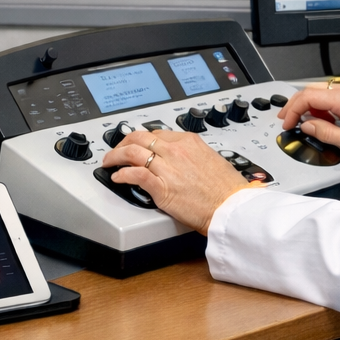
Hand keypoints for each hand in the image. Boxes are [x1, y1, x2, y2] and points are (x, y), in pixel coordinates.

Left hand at [99, 130, 250, 233]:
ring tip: (109, 162)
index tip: (135, 144)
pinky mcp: (162, 188)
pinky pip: (135, 175)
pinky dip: (122, 174)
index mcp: (189, 141)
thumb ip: (192, 155)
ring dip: (115, 156)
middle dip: (123, 142)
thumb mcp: (210, 159)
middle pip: (140, 137)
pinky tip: (118, 177)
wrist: (231, 206)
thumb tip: (181, 159)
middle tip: (115, 150)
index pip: (156, 133)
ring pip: (132, 152)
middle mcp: (176, 151)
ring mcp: (168, 168)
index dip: (140, 139)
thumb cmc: (226, 188)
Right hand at [280, 82, 339, 160]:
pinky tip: (326, 120)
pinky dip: (324, 105)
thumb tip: (308, 126)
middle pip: (313, 89)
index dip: (293, 109)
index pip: (309, 96)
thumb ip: (327, 133)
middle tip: (288, 119)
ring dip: (311, 105)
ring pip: (323, 91)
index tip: (287, 122)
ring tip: (308, 123)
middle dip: (297, 104)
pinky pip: (335, 95)